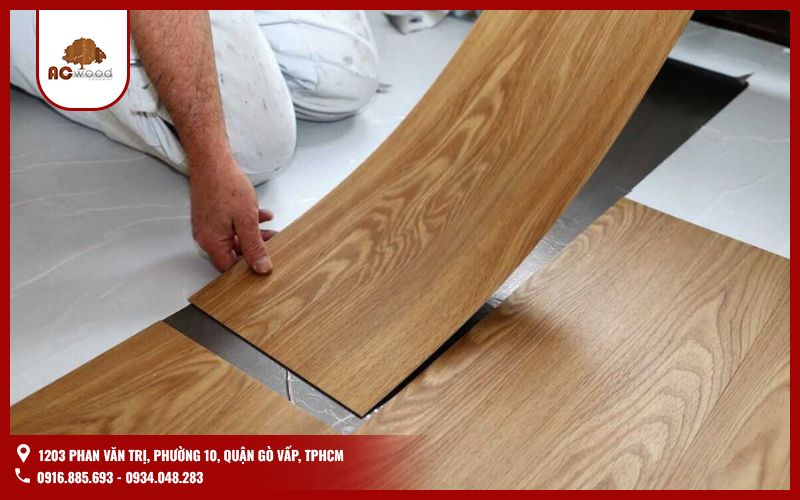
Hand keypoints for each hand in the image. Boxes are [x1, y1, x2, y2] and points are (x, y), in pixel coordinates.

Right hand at [190, 156, 276, 273]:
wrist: (212, 160)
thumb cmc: (226, 185)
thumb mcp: (247, 220)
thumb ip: (254, 246)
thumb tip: (261, 267)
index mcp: (212, 242)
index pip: (230, 268)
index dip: (248, 268)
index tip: (265, 263)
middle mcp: (206, 237)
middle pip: (232, 253)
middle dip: (254, 248)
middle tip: (273, 243)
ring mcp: (207, 226)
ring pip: (234, 238)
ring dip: (253, 235)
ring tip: (272, 229)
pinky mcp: (211, 216)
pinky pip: (230, 226)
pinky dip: (246, 223)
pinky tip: (261, 215)